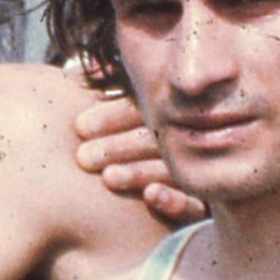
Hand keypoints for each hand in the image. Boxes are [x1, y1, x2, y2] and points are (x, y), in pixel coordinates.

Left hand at [70, 91, 202, 225]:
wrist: (172, 208)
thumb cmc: (128, 145)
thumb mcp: (119, 112)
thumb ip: (106, 90)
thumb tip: (74, 71)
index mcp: (170, 112)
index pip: (143, 108)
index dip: (113, 115)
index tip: (80, 126)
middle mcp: (192, 138)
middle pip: (156, 140)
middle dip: (117, 147)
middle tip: (83, 158)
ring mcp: (202, 171)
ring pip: (172, 171)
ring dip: (139, 172)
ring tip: (108, 179)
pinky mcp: (205, 208)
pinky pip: (194, 208)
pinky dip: (174, 200)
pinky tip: (151, 196)